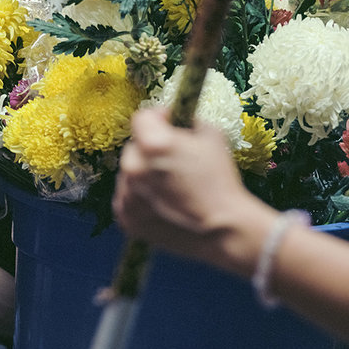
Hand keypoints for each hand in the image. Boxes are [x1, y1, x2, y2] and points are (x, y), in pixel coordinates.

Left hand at [113, 107, 271, 275]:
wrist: (222, 230)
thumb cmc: (220, 182)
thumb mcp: (212, 137)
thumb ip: (187, 121)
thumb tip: (175, 119)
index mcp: (153, 144)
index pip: (141, 118)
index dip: (159, 118)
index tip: (171, 125)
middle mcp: (133, 168)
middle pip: (135, 147)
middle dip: (151, 149)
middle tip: (174, 160)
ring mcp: (127, 195)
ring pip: (130, 173)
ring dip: (144, 174)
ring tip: (171, 186)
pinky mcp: (126, 217)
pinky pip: (128, 197)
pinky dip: (141, 197)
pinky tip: (163, 202)